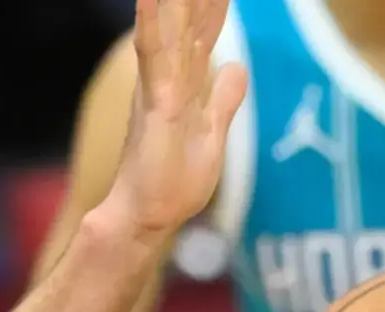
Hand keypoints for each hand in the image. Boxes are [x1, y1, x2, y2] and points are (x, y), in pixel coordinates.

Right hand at [98, 0, 249, 237]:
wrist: (148, 217)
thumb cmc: (173, 182)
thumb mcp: (212, 133)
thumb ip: (223, 99)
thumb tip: (236, 67)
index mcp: (183, 80)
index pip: (205, 29)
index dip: (216, 1)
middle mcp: (168, 75)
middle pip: (189, 17)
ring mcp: (160, 85)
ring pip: (171, 24)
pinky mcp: (155, 103)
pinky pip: (154, 55)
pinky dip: (152, 23)